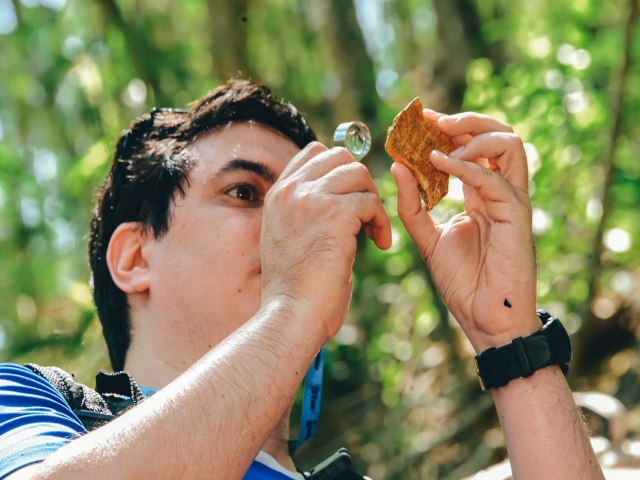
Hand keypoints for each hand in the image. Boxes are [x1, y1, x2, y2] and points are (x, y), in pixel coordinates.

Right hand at [261, 142, 390, 339]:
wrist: (291, 314)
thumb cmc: (293, 290)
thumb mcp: (287, 239)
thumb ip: (303, 213)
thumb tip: (336, 201)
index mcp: (278, 195)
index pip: (313, 153)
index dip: (339, 169)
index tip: (350, 197)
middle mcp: (291, 190)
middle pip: (339, 157)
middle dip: (360, 182)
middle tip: (366, 215)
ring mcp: (312, 198)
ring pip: (359, 174)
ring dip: (373, 202)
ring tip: (374, 232)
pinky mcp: (335, 214)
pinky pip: (371, 202)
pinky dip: (382, 222)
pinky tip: (381, 244)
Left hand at [391, 111, 539, 351]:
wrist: (484, 318)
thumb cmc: (462, 281)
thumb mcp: (427, 238)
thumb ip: (413, 205)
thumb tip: (397, 167)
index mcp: (481, 194)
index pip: (473, 147)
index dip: (450, 128)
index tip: (421, 119)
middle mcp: (500, 191)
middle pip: (498, 135)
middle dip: (465, 120)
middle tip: (433, 120)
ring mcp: (512, 200)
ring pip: (510, 144)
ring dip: (472, 136)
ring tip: (439, 147)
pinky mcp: (517, 214)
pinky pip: (495, 179)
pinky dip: (465, 167)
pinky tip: (438, 164)